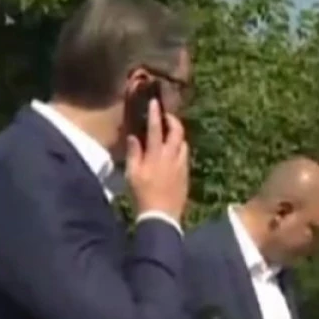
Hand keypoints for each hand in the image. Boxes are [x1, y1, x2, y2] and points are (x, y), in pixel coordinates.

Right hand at [125, 99, 188, 222]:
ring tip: (170, 134)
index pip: (156, 129)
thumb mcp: (132, 174)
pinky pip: (185, 156)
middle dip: (173, 120)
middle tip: (166, 116)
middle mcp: (172, 157)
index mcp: (156, 155)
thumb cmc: (142, 195)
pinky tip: (173, 154)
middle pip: (177, 132)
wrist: (162, 216)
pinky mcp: (186, 175)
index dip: (155, 114)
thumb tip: (134, 137)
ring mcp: (181, 166)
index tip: (155, 102)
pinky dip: (179, 149)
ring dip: (177, 135)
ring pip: (183, 143)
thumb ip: (134, 153)